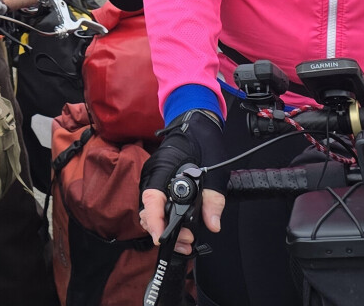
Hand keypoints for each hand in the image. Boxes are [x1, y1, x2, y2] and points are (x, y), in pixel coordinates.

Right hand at [138, 109, 228, 254]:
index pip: (151, 199)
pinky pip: (158, 207)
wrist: (197, 122)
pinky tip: (181, 230)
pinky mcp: (160, 185)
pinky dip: (167, 221)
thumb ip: (213, 198)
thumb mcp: (215, 168)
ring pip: (152, 212)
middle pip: (148, 211)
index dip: (154, 221)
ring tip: (187, 240)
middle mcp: (153, 175)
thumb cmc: (203, 139)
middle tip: (188, 241)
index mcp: (162, 168)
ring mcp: (155, 180)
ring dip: (166, 229)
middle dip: (165, 231)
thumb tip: (212, 223)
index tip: (160, 238)